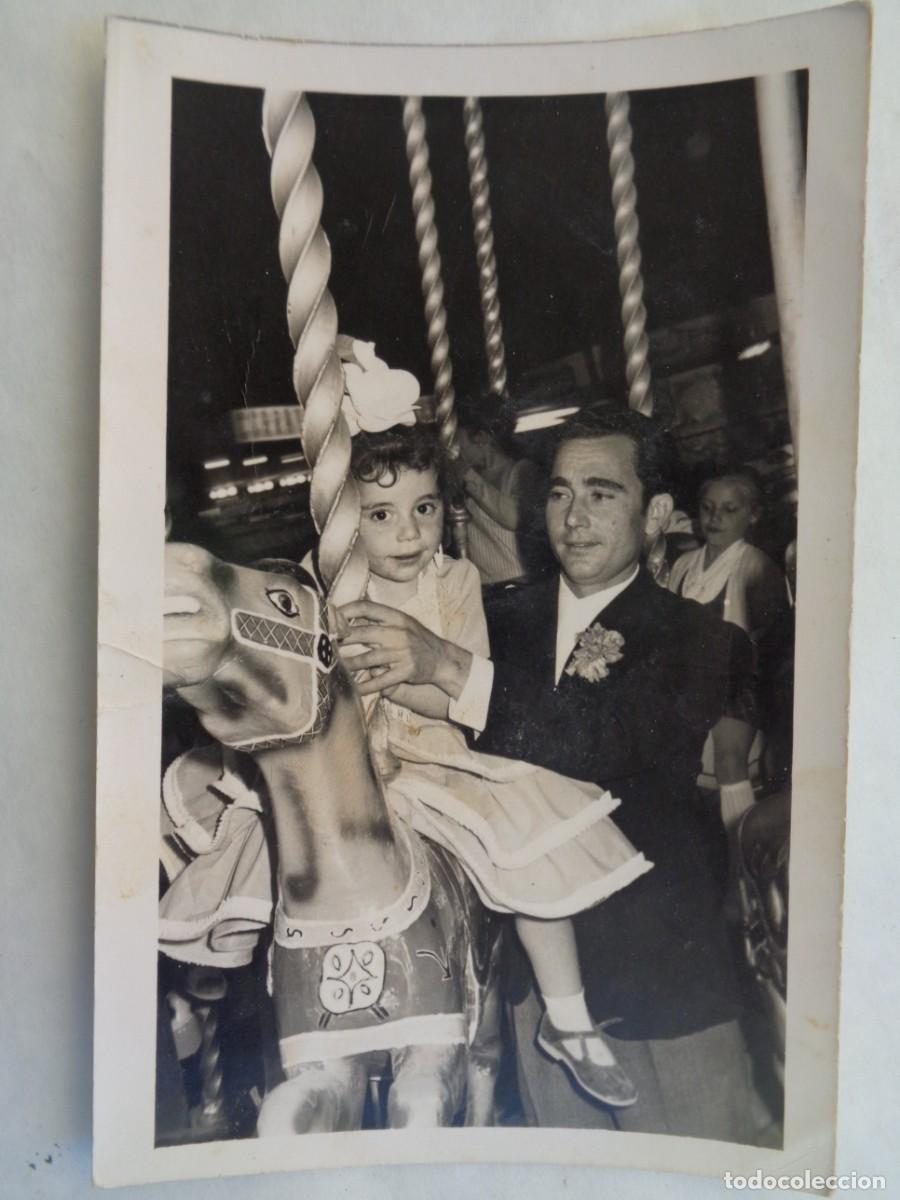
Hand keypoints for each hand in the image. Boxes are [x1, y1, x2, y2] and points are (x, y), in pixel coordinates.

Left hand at [337, 599, 472, 697]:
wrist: (441, 658)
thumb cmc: (416, 639)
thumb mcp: (402, 622)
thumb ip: (380, 619)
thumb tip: (348, 617)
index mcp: (396, 617)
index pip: (366, 607)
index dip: (345, 611)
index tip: (331, 618)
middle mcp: (398, 632)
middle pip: (362, 633)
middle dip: (341, 639)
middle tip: (326, 645)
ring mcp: (402, 653)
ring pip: (368, 659)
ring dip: (349, 664)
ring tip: (336, 666)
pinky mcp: (405, 671)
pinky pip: (381, 680)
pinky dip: (366, 686)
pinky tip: (355, 689)